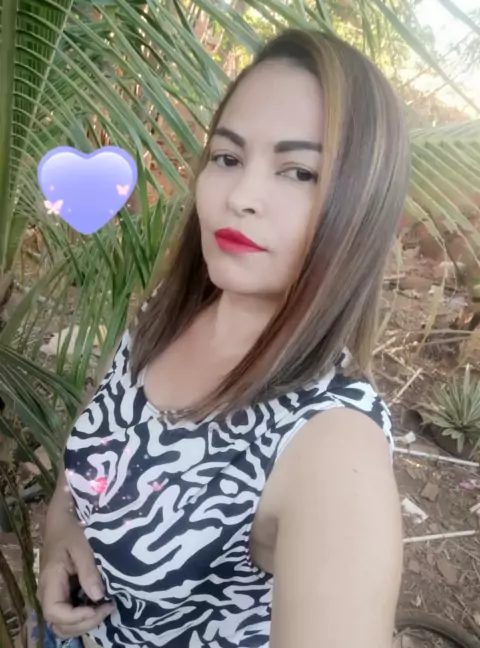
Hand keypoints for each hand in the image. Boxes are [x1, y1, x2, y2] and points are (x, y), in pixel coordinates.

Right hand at [38, 516, 113, 638]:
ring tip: (106, 608)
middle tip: (108, 608)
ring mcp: (54, 595)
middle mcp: (47, 593)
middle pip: (59, 624)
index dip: (77, 617)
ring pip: (63, 624)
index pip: (55, 612)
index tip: (99, 607)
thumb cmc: (71, 530)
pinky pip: (69, 614)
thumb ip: (88, 571)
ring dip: (84, 623)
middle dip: (84, 624)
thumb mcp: (81, 546)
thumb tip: (98, 597)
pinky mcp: (62, 593)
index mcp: (50, 580)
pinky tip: (100, 605)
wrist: (63, 520)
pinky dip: (84, 617)